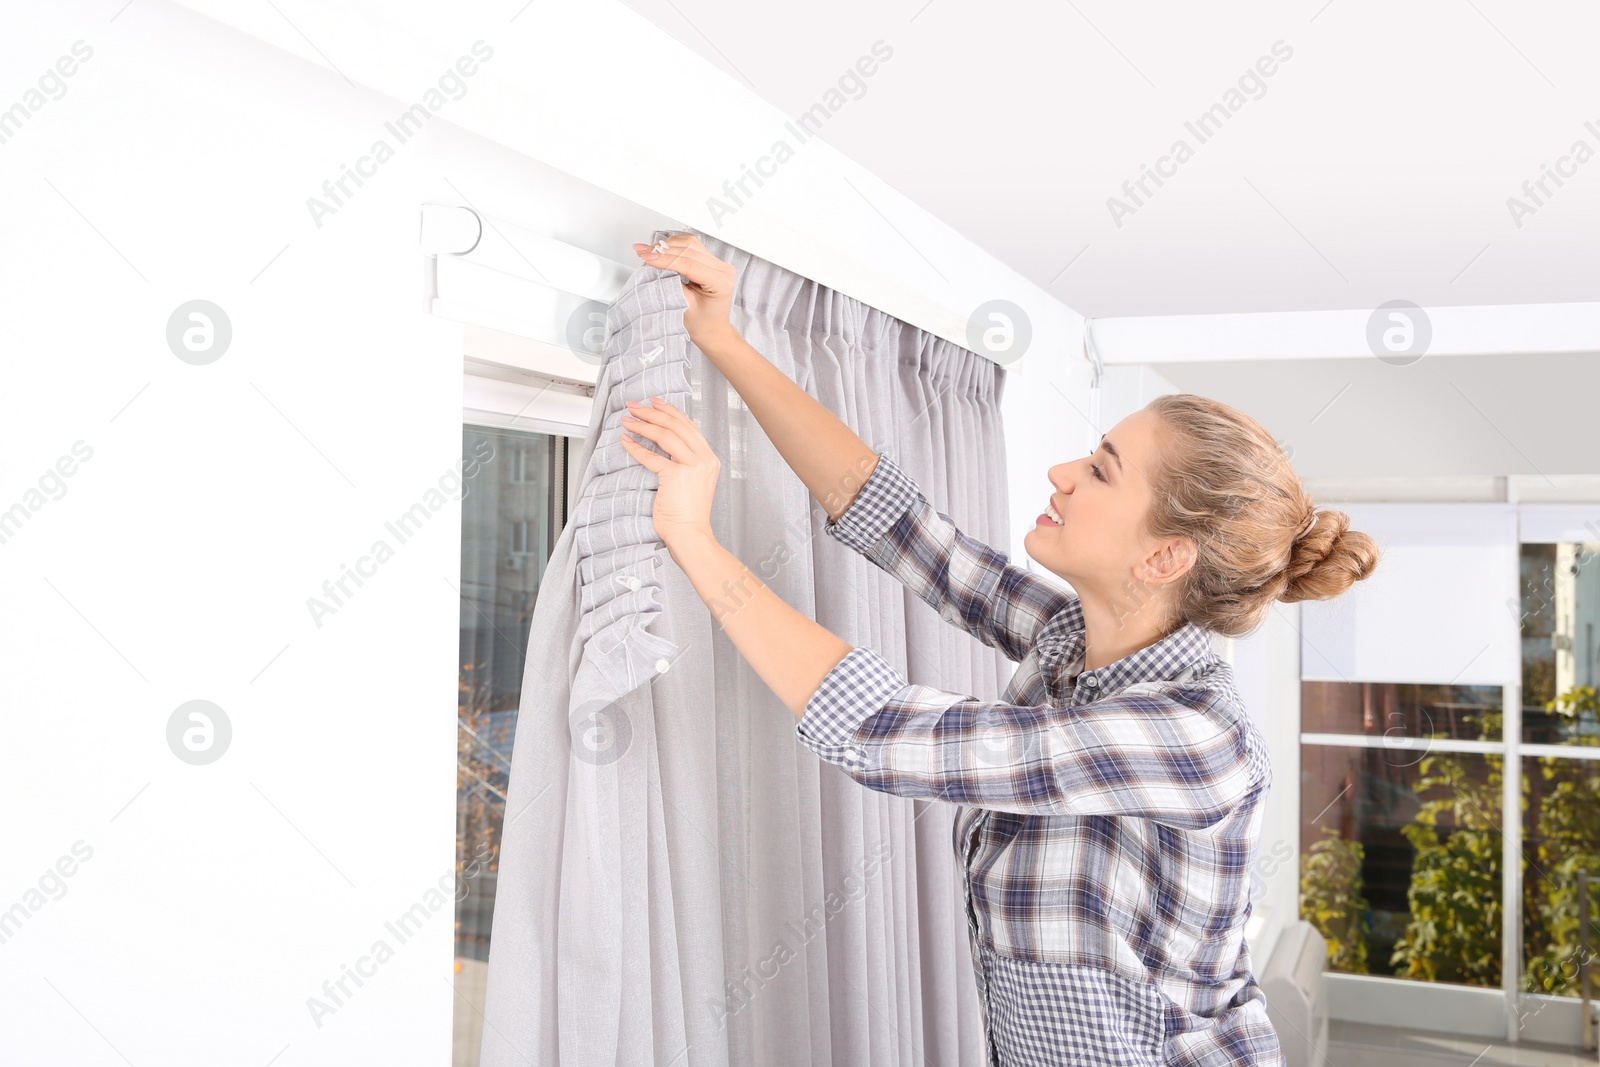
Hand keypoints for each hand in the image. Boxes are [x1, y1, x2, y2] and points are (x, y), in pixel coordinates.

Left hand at [618, 395, 719, 547]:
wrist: (690, 534)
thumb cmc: (688, 513)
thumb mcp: (693, 480)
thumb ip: (684, 460)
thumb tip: (663, 441)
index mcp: (709, 458)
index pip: (689, 426)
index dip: (670, 411)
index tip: (655, 402)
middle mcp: (704, 459)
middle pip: (676, 425)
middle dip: (653, 412)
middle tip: (634, 406)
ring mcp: (692, 466)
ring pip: (665, 435)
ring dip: (643, 424)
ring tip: (628, 420)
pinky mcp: (676, 475)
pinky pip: (652, 456)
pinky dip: (636, 447)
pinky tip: (626, 441)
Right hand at [631, 235, 735, 344]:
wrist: (712, 329)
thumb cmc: (702, 323)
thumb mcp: (685, 305)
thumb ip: (671, 282)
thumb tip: (655, 263)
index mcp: (721, 282)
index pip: (690, 264)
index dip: (666, 259)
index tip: (647, 257)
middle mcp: (723, 269)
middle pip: (690, 250)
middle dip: (663, 250)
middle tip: (643, 252)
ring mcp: (718, 263)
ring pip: (690, 244)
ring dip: (667, 245)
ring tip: (648, 250)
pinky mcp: (710, 260)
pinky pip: (691, 246)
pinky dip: (674, 245)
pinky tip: (661, 248)